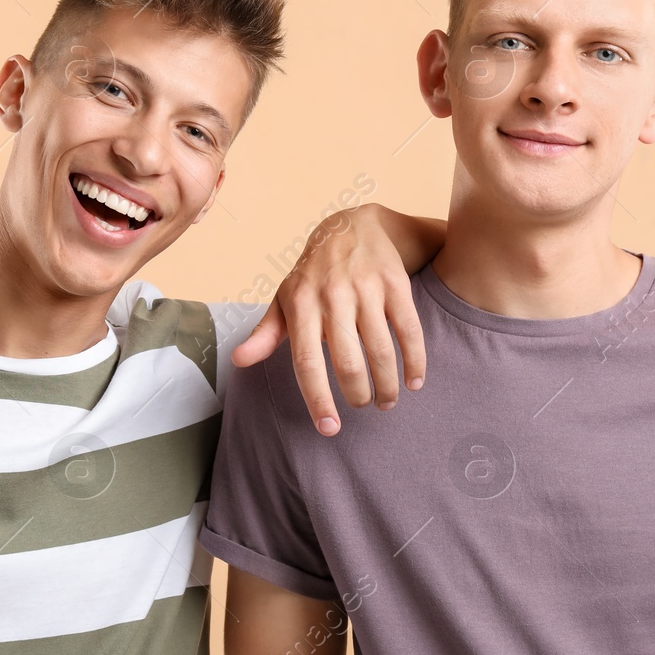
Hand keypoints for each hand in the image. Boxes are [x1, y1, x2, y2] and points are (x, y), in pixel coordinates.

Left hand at [233, 204, 443, 435]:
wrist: (353, 226)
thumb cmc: (314, 274)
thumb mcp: (285, 299)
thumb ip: (265, 334)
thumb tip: (238, 361)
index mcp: (301, 304)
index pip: (306, 361)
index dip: (317, 398)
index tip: (329, 428)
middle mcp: (332, 296)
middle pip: (347, 362)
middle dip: (357, 395)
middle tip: (362, 407)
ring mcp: (366, 288)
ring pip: (381, 350)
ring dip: (387, 385)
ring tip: (386, 402)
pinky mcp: (395, 283)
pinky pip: (408, 330)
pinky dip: (415, 361)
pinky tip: (414, 381)